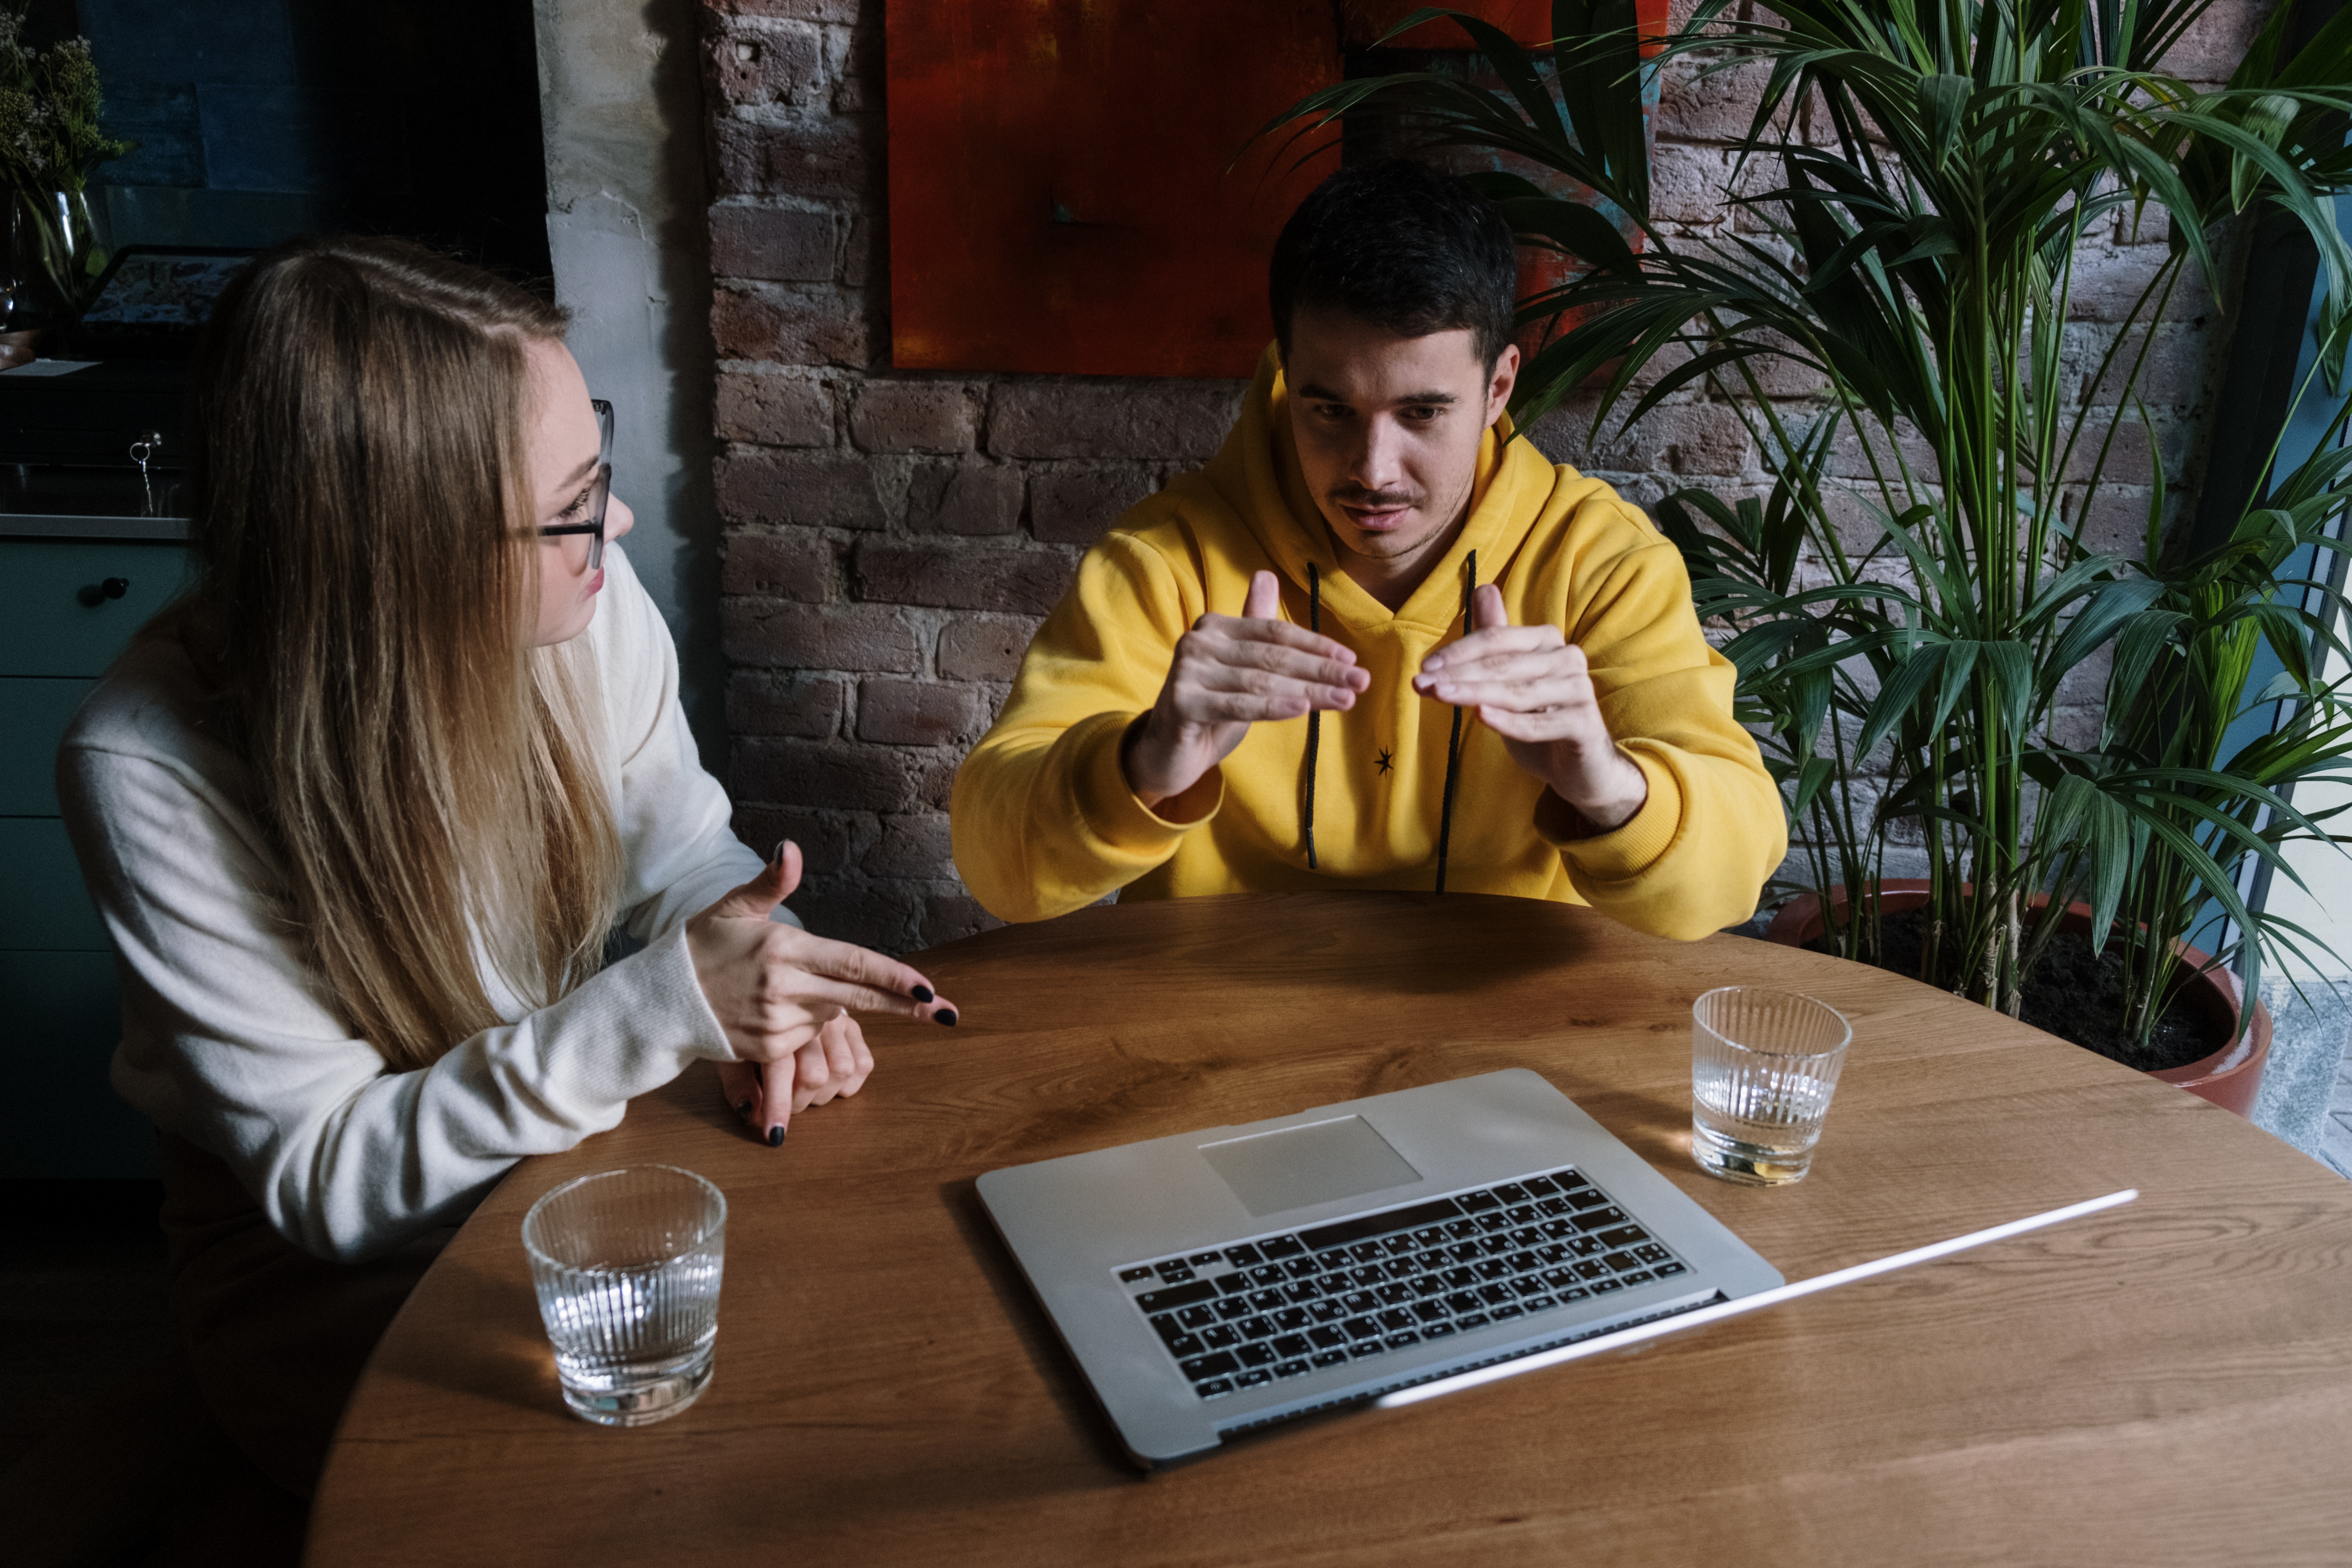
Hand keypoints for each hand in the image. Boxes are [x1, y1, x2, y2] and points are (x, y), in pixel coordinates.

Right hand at [687, 840, 955, 1145]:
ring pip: (831, 1013)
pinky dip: (805, 1023)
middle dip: (905, 1005)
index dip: (896, 978)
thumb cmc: (700, 947)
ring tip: (794, 986)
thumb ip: (772, 882)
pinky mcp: (767, 1050)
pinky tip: (778, 1008)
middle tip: (944, 1012)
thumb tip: (791, 848)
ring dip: (832, 1002)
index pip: (855, 963)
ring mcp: (777, 1023)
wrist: (660, 1001)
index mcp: (784, 948)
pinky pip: (806, 1037)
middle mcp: (785, 988)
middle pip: (859, 997)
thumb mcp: (734, 907)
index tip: (929, 989)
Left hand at [717, 1013, 872, 1146]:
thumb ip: (737, 1082)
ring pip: (843, 1070)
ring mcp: (834, 1021)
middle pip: (815, 1076)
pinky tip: (830, 1078)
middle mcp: (809, 1019)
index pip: (780, 1070)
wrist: (780, 986)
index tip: (775, 1134)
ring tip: (807, 1088)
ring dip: (824, 1091)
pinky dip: (848, 1082)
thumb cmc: (752, 1022)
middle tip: (785, 1100)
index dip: (778, 1106)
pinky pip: (864, 1064)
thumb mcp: (733, 1049)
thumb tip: (750, 1113)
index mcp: (774, 1022)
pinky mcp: (854, 1025)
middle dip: (798, 1101)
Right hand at [1121, 569, 1368, 809]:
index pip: (1275, 633)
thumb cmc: (1211, 706)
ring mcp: (1187, 671)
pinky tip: (1303, 709)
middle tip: (1361, 681)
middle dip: (1321, 670)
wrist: (1168, 751)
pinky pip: (1237, 705)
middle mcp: (1198, 641)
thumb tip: (1266, 574)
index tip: (1352, 661)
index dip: (1315, 646)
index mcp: (1215, 626)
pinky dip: (1273, 707)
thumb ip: (1257, 628)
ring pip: (1261, 682)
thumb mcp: (1240, 667)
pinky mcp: (1181, 702)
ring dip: (1309, 691)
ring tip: (1346, 699)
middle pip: (1273, 656)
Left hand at [1411, 583, 1648, 831]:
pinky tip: (1480, 716)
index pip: (1496, 639)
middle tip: (1420, 684)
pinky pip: (1539, 723)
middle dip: (1458, 674)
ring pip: (1517, 692)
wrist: (1579, 765)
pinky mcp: (1585, 723)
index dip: (1457, 651)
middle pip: (1503, 664)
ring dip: (1473, 694)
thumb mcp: (1511, 676)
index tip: (1423, 668)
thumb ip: (1496, 636)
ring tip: (1439, 695)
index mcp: (1547, 640)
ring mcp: (1579, 690)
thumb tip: (1483, 587)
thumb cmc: (1539, 716)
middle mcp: (1567, 658)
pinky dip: (1508, 721)